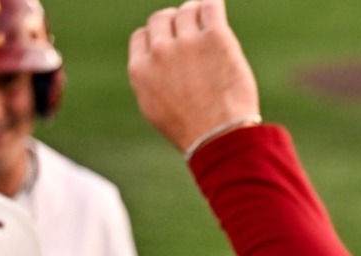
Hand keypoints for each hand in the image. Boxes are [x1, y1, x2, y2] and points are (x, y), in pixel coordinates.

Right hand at [128, 0, 260, 153]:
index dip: (157, 38)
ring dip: (196, 13)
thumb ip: (149, 82)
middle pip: (162, 19)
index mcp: (141, 69)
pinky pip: (211, 7)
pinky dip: (212, 4)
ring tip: (207, 22)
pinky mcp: (215, 38)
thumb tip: (149, 67)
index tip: (172, 45)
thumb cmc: (192, 131)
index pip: (142, 36)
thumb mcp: (154, 110)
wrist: (220, 138)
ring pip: (187, 10)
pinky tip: (216, 10)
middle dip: (175, 23)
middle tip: (191, 33)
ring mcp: (187, 43)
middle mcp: (160, 51)